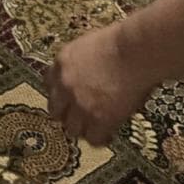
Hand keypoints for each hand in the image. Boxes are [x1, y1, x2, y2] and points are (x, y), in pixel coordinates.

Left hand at [47, 21, 152, 145]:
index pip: (49, 85)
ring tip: (96, 127)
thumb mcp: (88, 46)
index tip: (69, 99)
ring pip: (71, 129)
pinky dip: (100, 138)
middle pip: (55, 111)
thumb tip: (86, 77)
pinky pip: (93, 139)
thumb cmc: (121, 44)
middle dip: (67, 115)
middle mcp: (65, 85)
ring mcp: (80, 104)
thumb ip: (80, 64)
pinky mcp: (98, 119)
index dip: (60, 95)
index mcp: (61, 63)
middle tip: (81, 117)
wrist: (134, 51)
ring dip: (83, 129)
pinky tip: (109, 134)